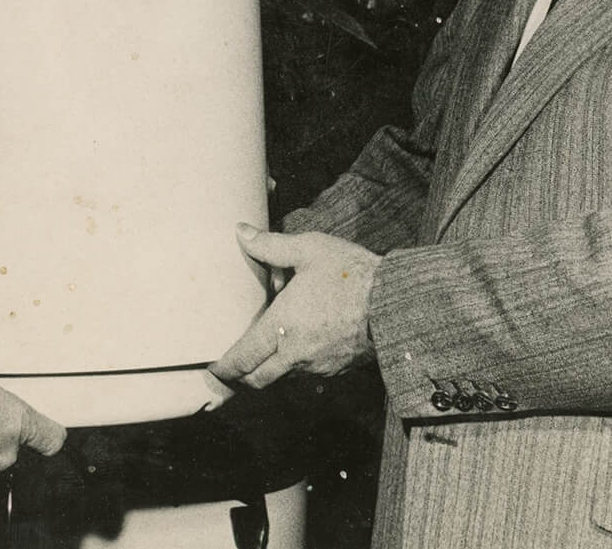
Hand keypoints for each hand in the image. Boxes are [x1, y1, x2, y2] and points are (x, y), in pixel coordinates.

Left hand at [209, 225, 380, 390]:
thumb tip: (241, 232)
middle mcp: (295, 353)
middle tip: (235, 367)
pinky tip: (304, 343)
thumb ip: (270, 245)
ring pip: (284, 378)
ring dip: (273, 368)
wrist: (396, 302)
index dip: (225, 368)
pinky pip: (310, 375)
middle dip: (243, 376)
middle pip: (258, 379)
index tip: (214, 369)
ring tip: (274, 343)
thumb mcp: (309, 249)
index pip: (242, 359)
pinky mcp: (338, 369)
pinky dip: (299, 365)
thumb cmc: (351, 274)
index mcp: (281, 326)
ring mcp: (318, 366)